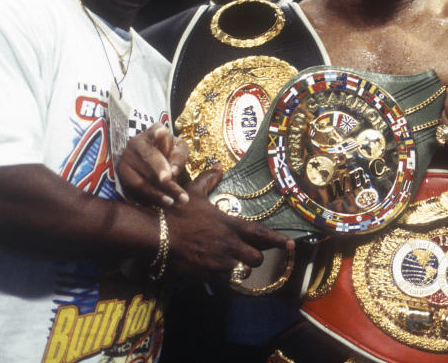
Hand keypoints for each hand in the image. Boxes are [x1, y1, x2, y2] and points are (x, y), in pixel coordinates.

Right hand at [119, 123, 188, 206]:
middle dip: (158, 167)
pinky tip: (164, 202)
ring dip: (158, 190)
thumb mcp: (178, 150)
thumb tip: (173, 171)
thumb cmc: (168, 153)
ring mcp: (126, 158)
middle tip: (167, 178)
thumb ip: (179, 156)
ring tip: (173, 200)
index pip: (155, 130)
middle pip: (149, 155)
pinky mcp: (122, 173)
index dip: (158, 132)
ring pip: (141, 176)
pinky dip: (151, 196)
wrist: (149, 161)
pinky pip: (136, 188)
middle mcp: (137, 143)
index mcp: (153, 132)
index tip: (162, 132)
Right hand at [165, 169, 293, 280]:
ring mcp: (219, 263)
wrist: (156, 236)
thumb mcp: (193, 192)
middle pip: (256, 259)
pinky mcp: (207, 275)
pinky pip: (225, 281)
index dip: (278, 240)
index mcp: (230, 225)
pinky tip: (219, 272)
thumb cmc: (176, 213)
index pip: (261, 234)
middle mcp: (229, 245)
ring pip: (242, 272)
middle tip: (250, 254)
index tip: (291, 245)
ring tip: (234, 264)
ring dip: (241, 269)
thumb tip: (219, 167)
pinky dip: (226, 278)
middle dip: (256, 258)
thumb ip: (209, 180)